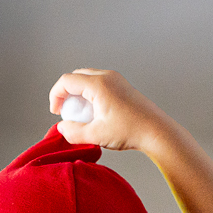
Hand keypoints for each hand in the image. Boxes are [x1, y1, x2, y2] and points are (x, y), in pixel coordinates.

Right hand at [49, 69, 174, 152]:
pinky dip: (90, 94)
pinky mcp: (122, 86)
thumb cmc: (131, 131)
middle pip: (76, 76)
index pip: (66, 81)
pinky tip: (94, 112)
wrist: (157, 131)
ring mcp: (116, 79)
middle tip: (65, 112)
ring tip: (79, 113)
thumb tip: (62, 128)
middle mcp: (107, 76)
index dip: (56, 96)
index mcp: (98, 84)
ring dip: (78, 93)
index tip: (56, 112)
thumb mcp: (96, 135)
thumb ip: (74, 132)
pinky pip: (99, 83)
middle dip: (66, 93)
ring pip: (87, 78)